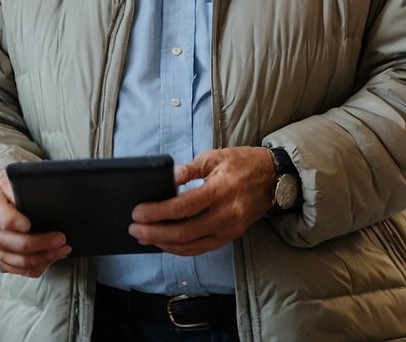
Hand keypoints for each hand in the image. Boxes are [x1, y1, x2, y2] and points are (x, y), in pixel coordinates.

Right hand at [0, 169, 70, 276]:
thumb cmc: (7, 187)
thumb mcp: (11, 178)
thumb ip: (22, 184)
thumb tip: (46, 189)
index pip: (3, 220)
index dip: (16, 223)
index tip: (31, 224)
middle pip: (15, 244)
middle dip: (41, 243)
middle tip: (61, 238)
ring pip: (19, 261)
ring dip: (44, 257)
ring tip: (64, 248)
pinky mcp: (3, 257)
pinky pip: (19, 270)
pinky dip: (38, 266)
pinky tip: (53, 257)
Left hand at [129, 147, 275, 256]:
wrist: (272, 178)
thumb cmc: (242, 163)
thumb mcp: (215, 156)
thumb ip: (189, 169)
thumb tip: (167, 178)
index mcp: (220, 190)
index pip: (182, 207)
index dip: (157, 212)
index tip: (138, 211)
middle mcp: (225, 214)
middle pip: (184, 232)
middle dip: (154, 232)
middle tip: (134, 228)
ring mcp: (229, 229)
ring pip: (191, 245)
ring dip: (164, 243)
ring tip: (144, 237)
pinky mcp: (230, 236)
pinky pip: (200, 248)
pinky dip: (180, 248)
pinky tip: (165, 242)